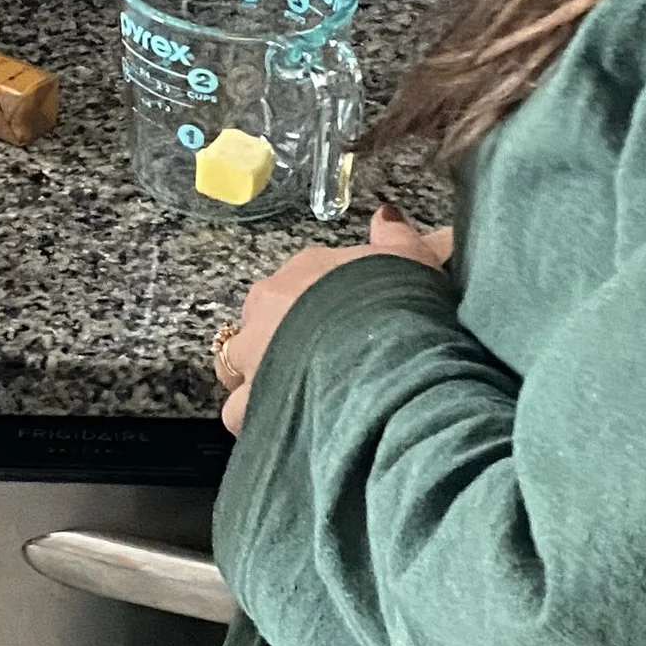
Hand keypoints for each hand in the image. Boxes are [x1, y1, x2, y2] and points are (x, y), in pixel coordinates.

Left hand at [216, 203, 452, 432]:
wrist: (381, 349)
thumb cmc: (396, 302)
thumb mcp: (411, 260)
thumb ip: (395, 237)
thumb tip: (386, 215)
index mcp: (301, 271)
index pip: (292, 285)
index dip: (309, 309)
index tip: (331, 328)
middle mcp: (266, 307)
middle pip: (256, 325)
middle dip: (271, 345)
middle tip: (306, 367)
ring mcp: (252, 353)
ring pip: (235, 370)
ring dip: (254, 384)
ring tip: (286, 404)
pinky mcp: (250, 398)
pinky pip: (241, 413)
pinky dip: (256, 421)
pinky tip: (282, 430)